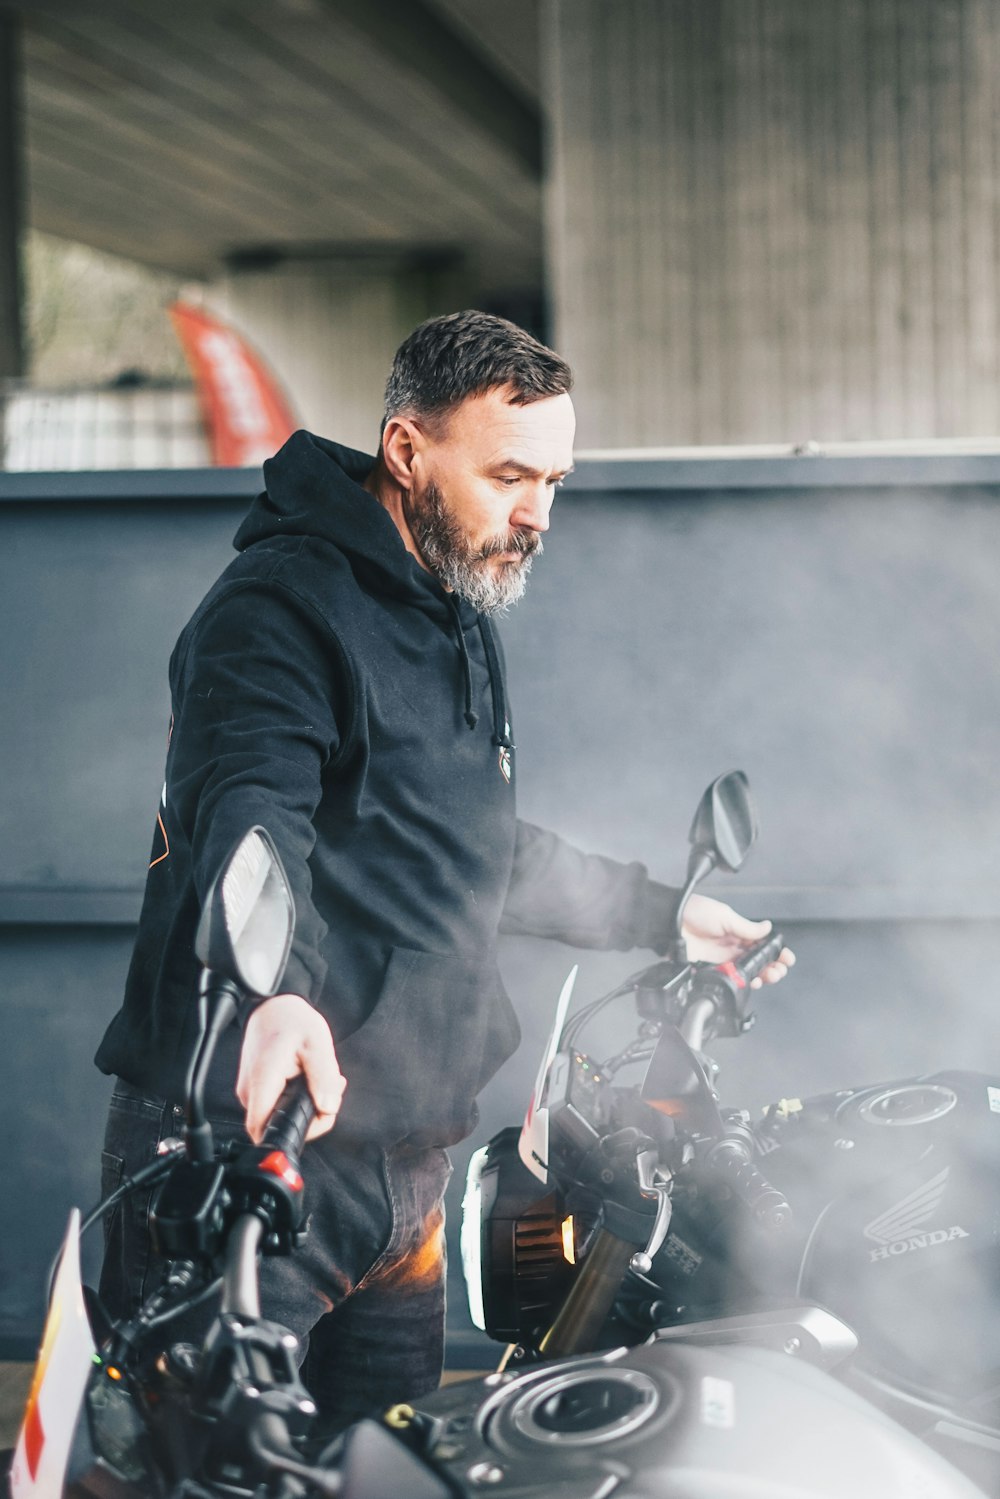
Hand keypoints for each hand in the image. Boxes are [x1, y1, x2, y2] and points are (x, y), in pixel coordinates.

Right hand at [236, 993, 345, 1142]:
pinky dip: (298, 1099)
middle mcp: (250, 1091)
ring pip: (280, 1117)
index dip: (294, 1133)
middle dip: (310, 1117)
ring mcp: (251, 1092)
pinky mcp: (257, 1090)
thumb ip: (323, 1077)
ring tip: (321, 1081)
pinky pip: (278, 1106)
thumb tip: (327, 1107)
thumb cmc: (292, 1020)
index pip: (263, 1130)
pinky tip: (310, 1080)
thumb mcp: (317, 1043)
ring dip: (306, 1106)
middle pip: (277, 1127)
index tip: (317, 1115)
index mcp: (262, 1081)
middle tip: (329, 1092)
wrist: (274, 1006)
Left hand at [681, 894, 794, 987]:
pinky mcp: (711, 970)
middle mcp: (731, 947)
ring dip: (762, 976)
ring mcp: (722, 960)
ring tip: (770, 976)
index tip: (787, 958)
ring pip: (747, 973)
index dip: (775, 951)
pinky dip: (743, 983)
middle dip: (772, 967)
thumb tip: (768, 928)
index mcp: (737, 932)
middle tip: (779, 970)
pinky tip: (752, 982)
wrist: (668, 921)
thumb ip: (747, 927)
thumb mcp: (725, 916)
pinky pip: (730, 980)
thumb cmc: (693, 912)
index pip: (761, 944)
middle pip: (757, 961)